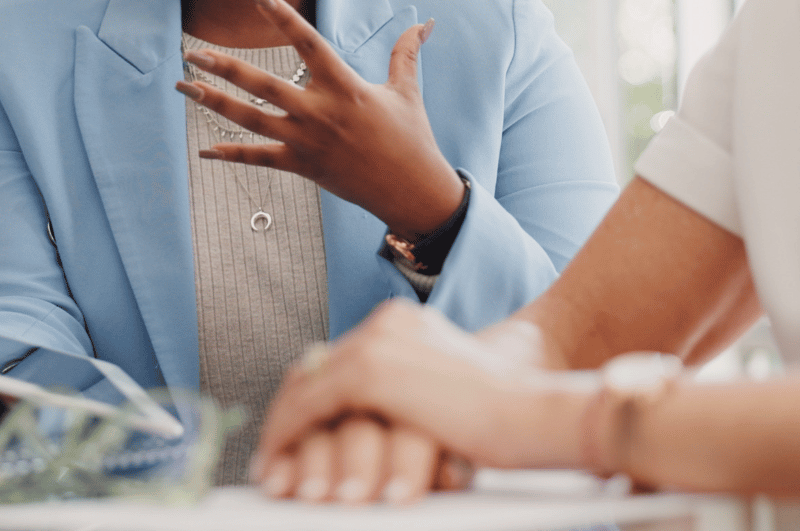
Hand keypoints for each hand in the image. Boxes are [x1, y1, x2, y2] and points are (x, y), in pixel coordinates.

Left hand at [175, 0, 464, 236]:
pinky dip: (232, 154)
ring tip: (185, 88)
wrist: (412, 190)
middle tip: (192, 52)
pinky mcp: (303, 166)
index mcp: (346, 86)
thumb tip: (426, 22)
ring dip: (215, 103)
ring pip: (251, 120)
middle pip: (264, 85)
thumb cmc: (412, 136)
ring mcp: (308, 142)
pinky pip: (260, 159)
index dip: (282, 17)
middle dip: (225, 68)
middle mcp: (320, 112)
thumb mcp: (407, 90)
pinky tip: (204, 149)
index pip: (308, 43)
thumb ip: (406, 53)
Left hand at [252, 300, 596, 501]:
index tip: (291, 439)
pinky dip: (285, 440)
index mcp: (404, 324)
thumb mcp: (439, 397)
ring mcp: (376, 342)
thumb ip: (402, 398)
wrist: (529, 411)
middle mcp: (386, 323)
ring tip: (273, 475)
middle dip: (287, 419)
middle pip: (313, 368)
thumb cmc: (499, 414)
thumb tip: (363, 428)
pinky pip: (306, 406)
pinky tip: (280, 470)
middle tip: (270, 462)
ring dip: (283, 435)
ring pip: (304, 388)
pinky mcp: (371, 371)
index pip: (336, 358)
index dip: (307, 399)